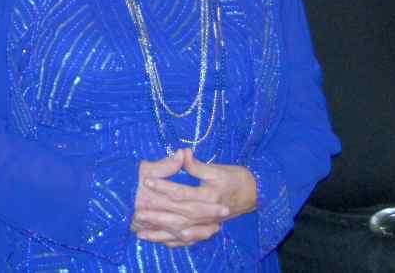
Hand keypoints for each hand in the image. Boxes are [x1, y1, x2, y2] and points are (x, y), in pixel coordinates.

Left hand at [131, 150, 254, 246]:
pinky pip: (189, 241)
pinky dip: (174, 242)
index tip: (146, 181)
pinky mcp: (207, 230)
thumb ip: (197, 165)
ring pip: (181, 232)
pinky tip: (159, 242)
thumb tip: (182, 152)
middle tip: (137, 211)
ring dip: (161, 234)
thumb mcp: (217, 169)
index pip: (181, 192)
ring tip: (141, 232)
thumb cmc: (237, 178)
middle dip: (157, 215)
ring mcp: (207, 225)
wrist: (257, 194)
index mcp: (209, 195)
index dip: (164, 186)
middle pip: (178, 216)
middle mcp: (208, 214)